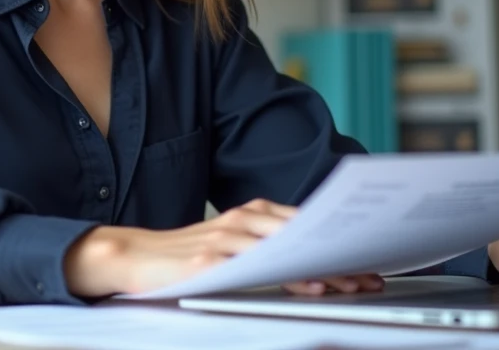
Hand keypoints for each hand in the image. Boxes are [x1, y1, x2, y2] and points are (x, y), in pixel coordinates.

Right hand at [64, 198, 384, 298]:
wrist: (130, 256)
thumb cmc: (184, 257)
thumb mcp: (229, 250)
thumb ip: (264, 250)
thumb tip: (312, 270)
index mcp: (249, 216)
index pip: (302, 225)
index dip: (335, 242)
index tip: (366, 261)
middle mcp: (240, 221)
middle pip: (299, 234)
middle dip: (335, 255)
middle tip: (368, 276)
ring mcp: (223, 239)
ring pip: (281, 247)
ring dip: (316, 265)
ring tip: (345, 282)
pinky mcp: (207, 261)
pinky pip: (251, 266)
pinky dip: (281, 274)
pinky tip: (301, 283)